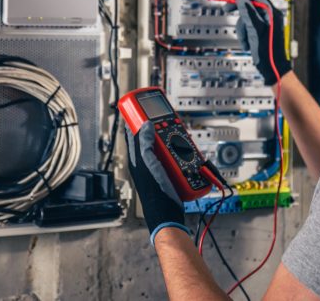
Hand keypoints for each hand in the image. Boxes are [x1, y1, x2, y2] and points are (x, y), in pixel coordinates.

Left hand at [125, 121, 189, 244]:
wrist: (167, 213)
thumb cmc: (154, 190)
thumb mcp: (148, 163)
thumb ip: (145, 143)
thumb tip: (146, 124)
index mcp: (136, 157)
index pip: (133, 133)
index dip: (136, 119)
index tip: (142, 108)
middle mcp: (146, 161)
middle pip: (152, 138)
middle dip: (160, 129)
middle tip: (168, 122)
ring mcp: (157, 166)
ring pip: (165, 146)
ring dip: (173, 140)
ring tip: (179, 138)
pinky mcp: (169, 171)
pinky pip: (175, 156)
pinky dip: (180, 152)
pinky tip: (186, 152)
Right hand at [224, 0, 290, 85]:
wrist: (272, 68)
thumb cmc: (268, 52)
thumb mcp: (256, 31)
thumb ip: (248, 14)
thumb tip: (241, 0)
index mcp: (272, 14)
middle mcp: (270, 16)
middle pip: (250, 5)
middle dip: (238, 10)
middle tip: (226, 8)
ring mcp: (265, 24)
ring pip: (246, 18)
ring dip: (242, 30)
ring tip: (245, 41)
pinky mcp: (260, 31)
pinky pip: (247, 27)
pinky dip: (244, 35)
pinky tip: (247, 44)